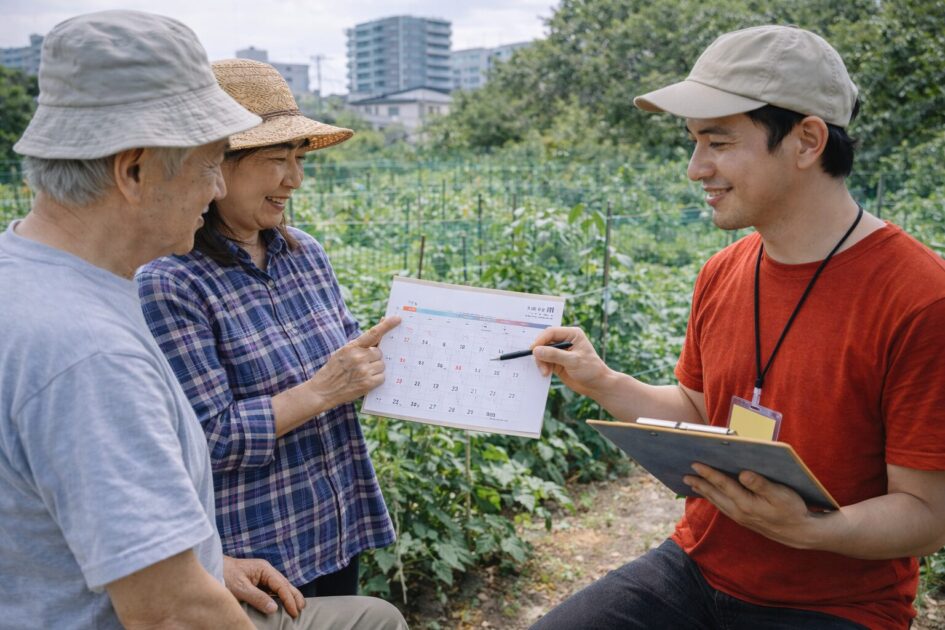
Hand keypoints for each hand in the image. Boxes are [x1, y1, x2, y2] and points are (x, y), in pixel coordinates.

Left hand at [223, 556, 304, 618]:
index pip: (282, 585)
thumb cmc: (225, 574)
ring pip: (280, 586)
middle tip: (302, 609)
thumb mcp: (240, 588)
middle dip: (295, 596)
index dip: (290, 599)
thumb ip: (257, 597)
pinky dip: (280, 596)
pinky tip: (282, 603)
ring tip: (297, 606)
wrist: (213, 566)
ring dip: (289, 596)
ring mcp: (262, 575)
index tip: (295, 611)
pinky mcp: (257, 580)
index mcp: (264, 569)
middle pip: (285, 584)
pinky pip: (272, 589)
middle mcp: (266, 571)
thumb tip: (274, 608)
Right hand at [308, 316, 401, 407]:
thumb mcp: (342, 353)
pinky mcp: (367, 383)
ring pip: (382, 365)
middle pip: (379, 353)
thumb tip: (378, 337)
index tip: (397, 319)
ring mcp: (363, 370)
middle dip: (374, 358)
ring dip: (376, 369)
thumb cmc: (333, 370)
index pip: (373, 333)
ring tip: (361, 374)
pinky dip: (376, 380)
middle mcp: (358, 357)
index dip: (386, 325)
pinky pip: (382, 377)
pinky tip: (365, 382)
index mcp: (351, 347)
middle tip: (363, 365)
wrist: (322, 391)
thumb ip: (358, 346)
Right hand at [530, 326, 611, 397]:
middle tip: (540, 365)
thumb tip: (536, 350)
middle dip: (540, 353)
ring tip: (545, 372)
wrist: (597, 385)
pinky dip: (542, 367)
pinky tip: (546, 373)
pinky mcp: (557, 362)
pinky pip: (544, 361)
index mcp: (572, 334)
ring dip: (541, 362)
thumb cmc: (591, 369)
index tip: (533, 350)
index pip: (551, 332)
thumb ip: (554, 355)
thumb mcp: (573, 361)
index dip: (540, 340)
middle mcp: (565, 340)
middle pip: (545, 342)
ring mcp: (560, 352)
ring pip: (542, 352)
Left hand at [683, 463, 823, 548]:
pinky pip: (724, 507)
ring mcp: (741, 517)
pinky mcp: (745, 520)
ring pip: (718, 502)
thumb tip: (743, 473)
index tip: (695, 464)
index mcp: (746, 504)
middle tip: (684, 474)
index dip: (708, 473)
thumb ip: (760, 484)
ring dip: (705, 492)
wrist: (801, 533)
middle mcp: (739, 512)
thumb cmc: (793, 510)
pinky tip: (713, 495)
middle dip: (699, 483)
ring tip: (693, 483)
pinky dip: (715, 499)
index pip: (722, 484)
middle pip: (714, 494)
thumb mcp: (780, 494)